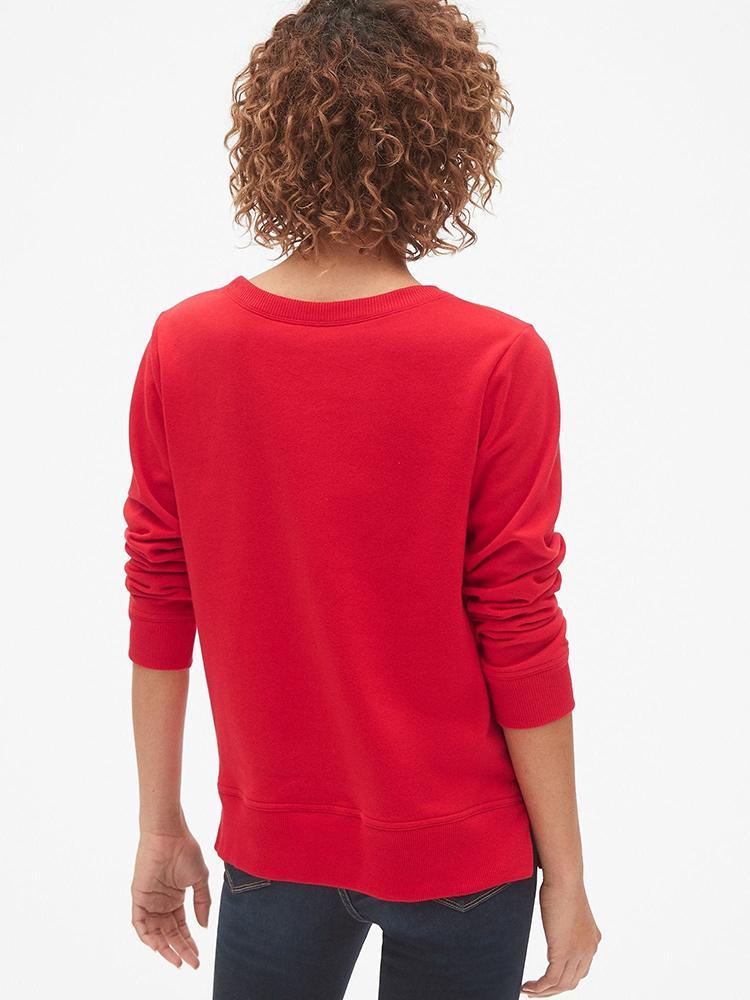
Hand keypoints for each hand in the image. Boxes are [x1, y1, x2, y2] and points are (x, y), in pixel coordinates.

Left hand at [131, 827, 210, 968]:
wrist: (170, 835)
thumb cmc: (185, 851)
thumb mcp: (200, 879)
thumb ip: (202, 902)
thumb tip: (203, 926)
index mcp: (176, 898)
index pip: (181, 927)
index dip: (189, 942)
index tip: (197, 956)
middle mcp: (162, 903)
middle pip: (170, 933)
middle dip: (180, 949)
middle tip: (191, 963)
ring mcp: (150, 901)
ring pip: (155, 932)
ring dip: (165, 947)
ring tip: (177, 960)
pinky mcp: (139, 897)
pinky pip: (139, 923)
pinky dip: (146, 936)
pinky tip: (157, 946)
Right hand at [521, 875, 600, 994]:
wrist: (565, 879)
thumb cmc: (563, 884)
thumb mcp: (567, 908)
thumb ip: (564, 921)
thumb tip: (554, 916)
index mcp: (592, 940)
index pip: (580, 970)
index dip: (563, 978)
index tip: (547, 980)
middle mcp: (588, 950)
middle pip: (571, 981)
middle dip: (553, 990)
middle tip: (536, 991)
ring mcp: (577, 953)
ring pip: (561, 985)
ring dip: (543, 992)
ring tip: (528, 991)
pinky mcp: (563, 952)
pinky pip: (550, 980)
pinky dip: (538, 988)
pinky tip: (528, 986)